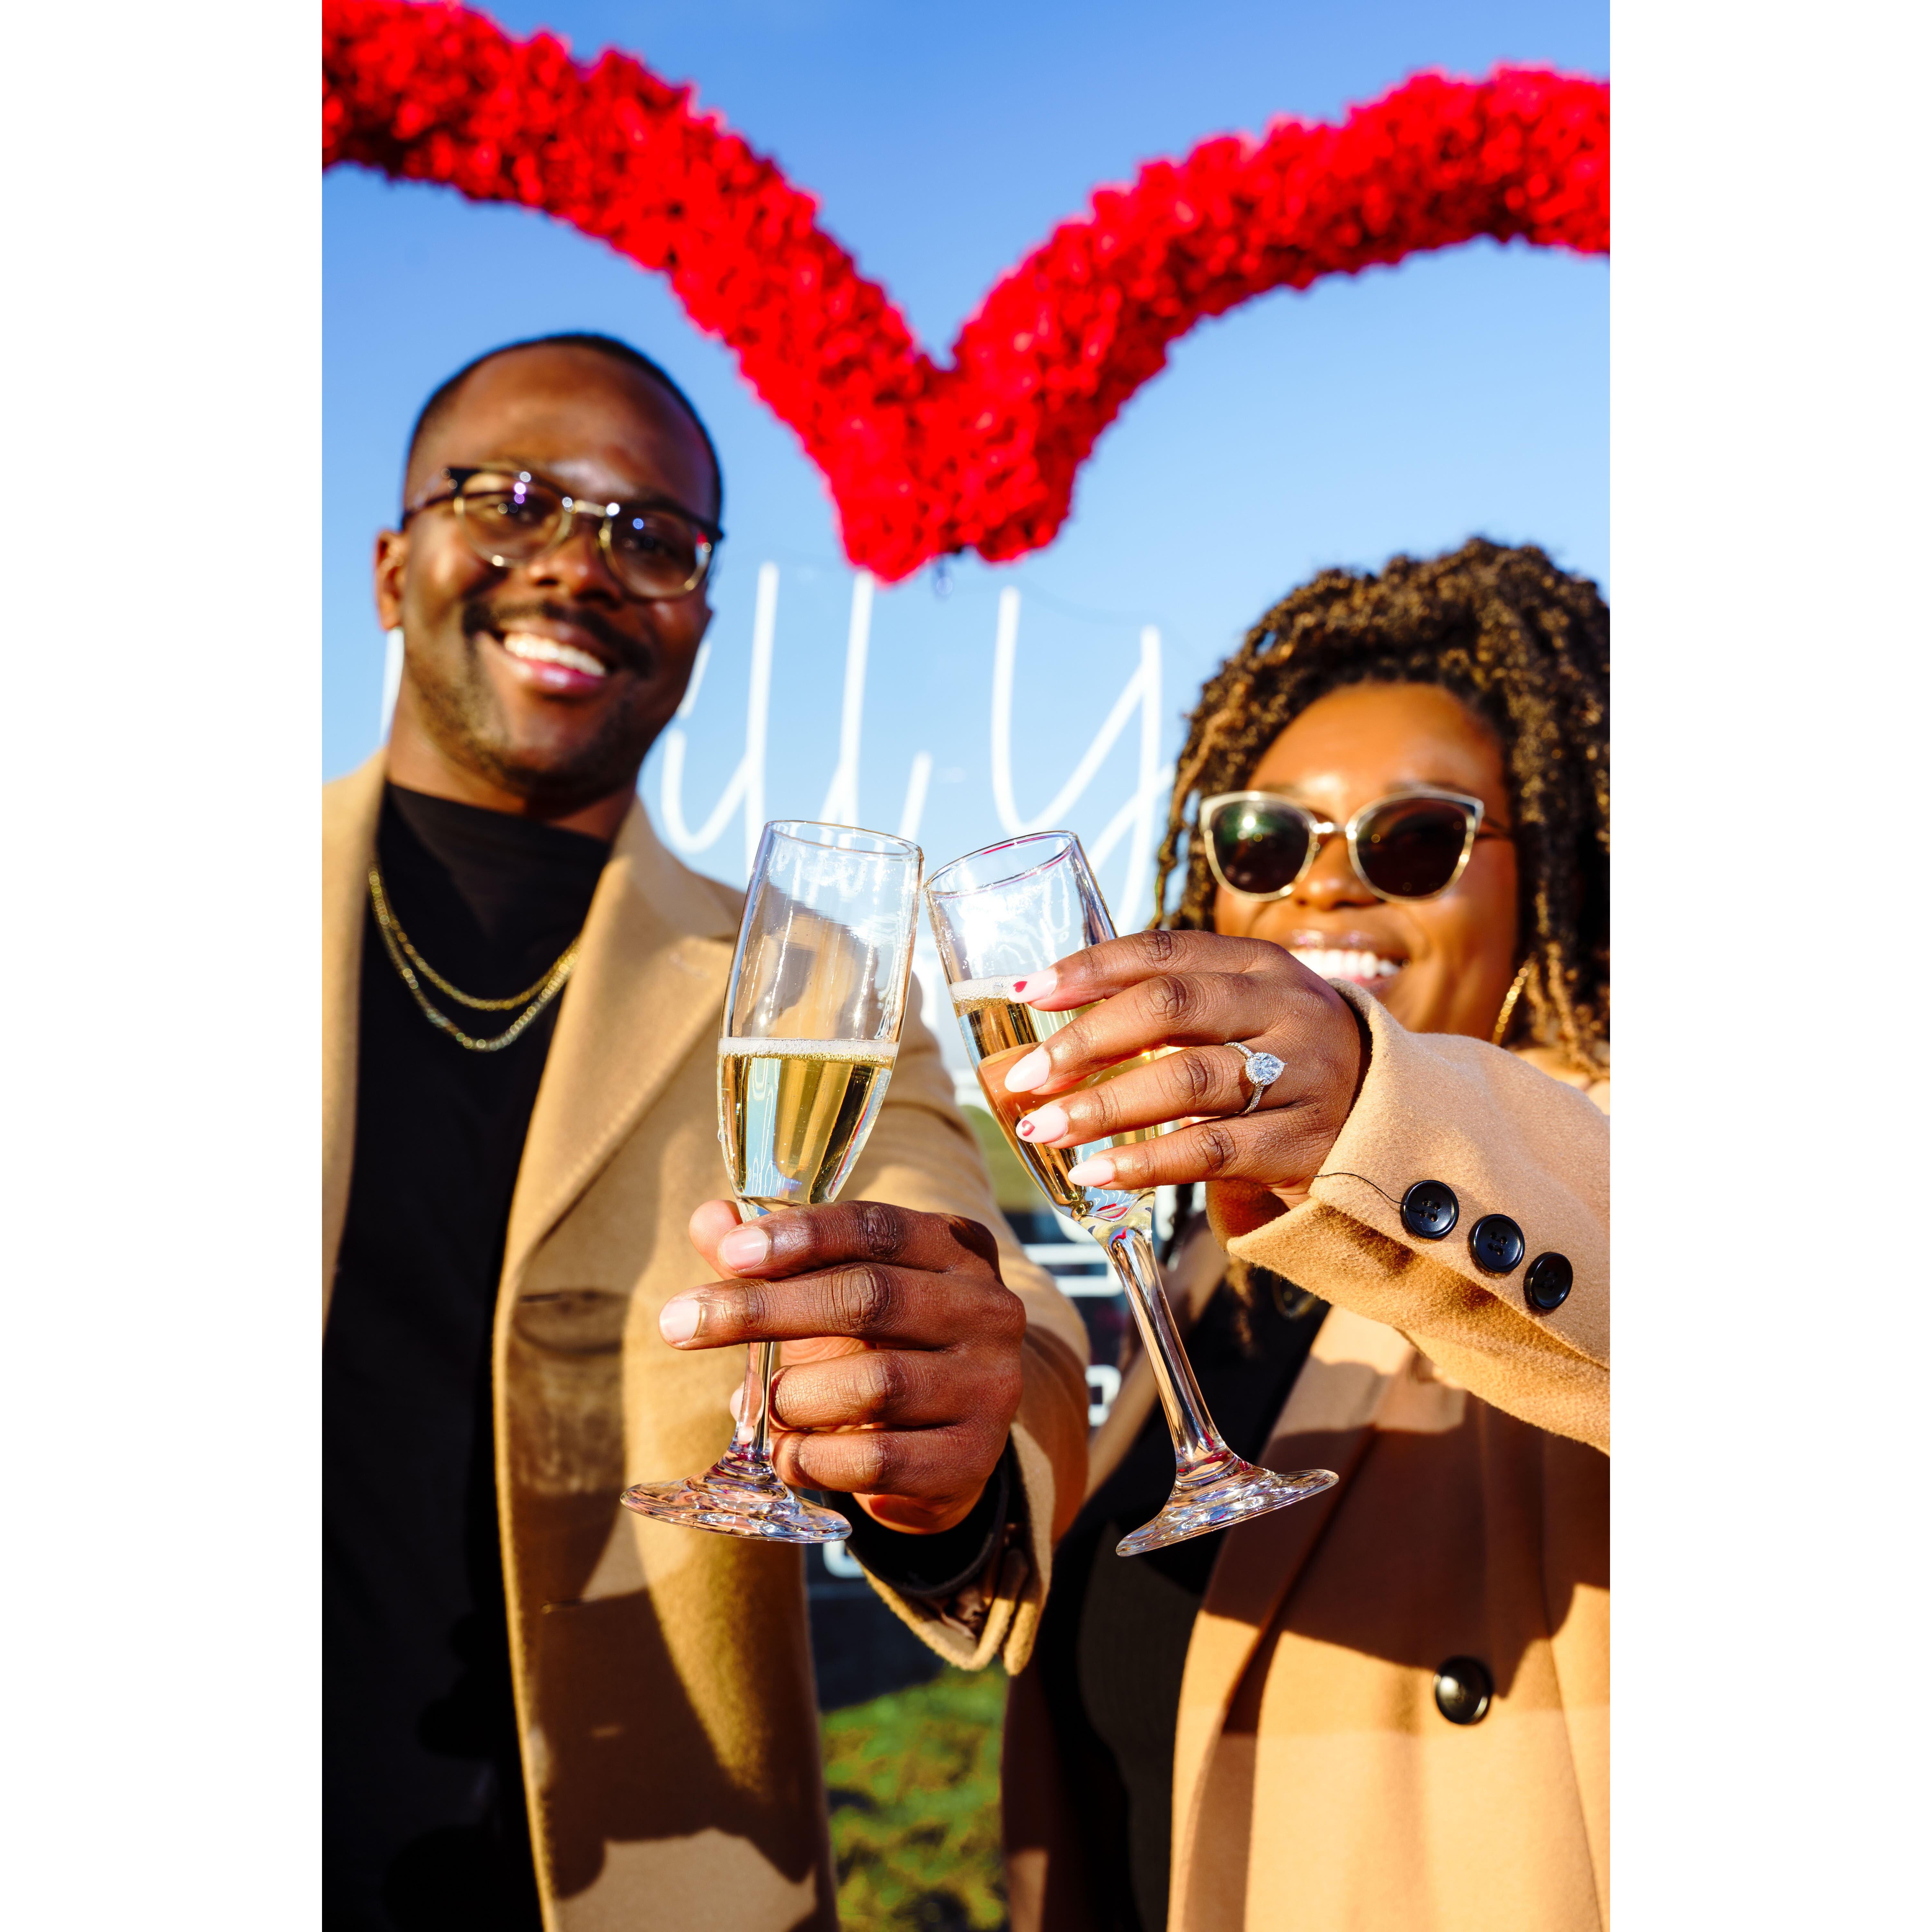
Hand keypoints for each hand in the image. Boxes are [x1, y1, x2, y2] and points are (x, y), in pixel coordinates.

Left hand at [662, 1199, 1026, 1534]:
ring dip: (791, 1396)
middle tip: (680, 1324)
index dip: (801, 1235)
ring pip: (875, 1384)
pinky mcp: (972, 1460)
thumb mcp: (829, 1292)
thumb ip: (773, 1257)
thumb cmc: (876, 1346)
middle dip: (765, 1310)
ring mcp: (990, 1387)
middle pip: (869, 1297)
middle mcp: (987, 1310)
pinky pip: (877, 1461)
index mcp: (957, 1248)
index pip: (876, 1226)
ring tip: (757, 1403)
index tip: (728, 1254)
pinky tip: (785, 1453)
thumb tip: (709, 1219)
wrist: (946, 1441)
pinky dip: (811, 1457)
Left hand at [1000, 930, 1366, 1228]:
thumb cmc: (1277, 1061)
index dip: (1092, 968)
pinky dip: (1145, 1162)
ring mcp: (1302, 1074)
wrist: (1383, 1121)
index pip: (1165, 950)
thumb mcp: (1238, 1013)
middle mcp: (1286, 1008)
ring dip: (1104, 1107)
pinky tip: (1095, 1171)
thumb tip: (1041, 1037)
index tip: (1030, 992)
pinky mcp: (1303, 1142)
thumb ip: (1162, 1011)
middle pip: (1172, 1007)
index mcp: (1260, 965)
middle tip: (1028, 1074)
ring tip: (1044, 1127)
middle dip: (1088, 1040)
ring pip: (1188, 1080)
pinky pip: (1211, 1149)